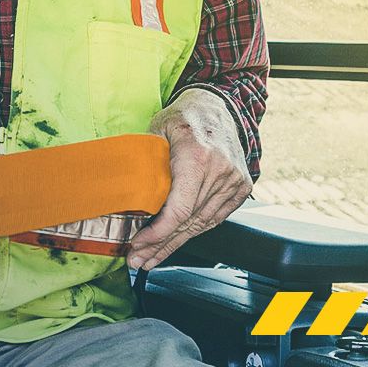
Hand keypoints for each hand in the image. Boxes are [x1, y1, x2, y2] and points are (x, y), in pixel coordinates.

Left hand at [127, 88, 251, 270]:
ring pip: (201, 224)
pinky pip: (214, 218)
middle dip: (160, 245)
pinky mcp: (240, 188)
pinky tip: (174, 243)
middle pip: (188, 222)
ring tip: (150, 258)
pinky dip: (193, 232)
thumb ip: (146, 162)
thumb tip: (127, 193)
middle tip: (137, 260)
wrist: (218, 107)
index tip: (138, 244)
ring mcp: (233, 182)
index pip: (179, 209)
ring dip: (174, 244)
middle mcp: (221, 172)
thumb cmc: (184, 117)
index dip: (158, 233)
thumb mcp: (157, 130)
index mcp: (198, 157)